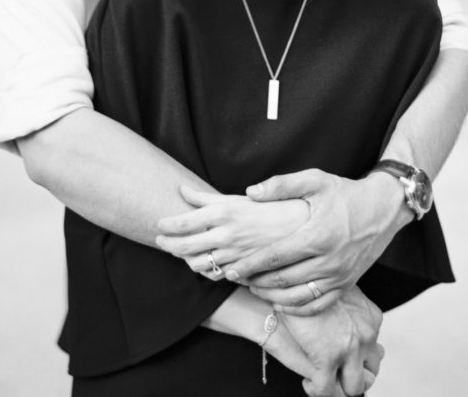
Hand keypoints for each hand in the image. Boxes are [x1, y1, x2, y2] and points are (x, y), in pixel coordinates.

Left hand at [156, 185, 307, 279]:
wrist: (308, 228)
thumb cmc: (276, 205)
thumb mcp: (241, 197)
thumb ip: (209, 196)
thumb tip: (182, 190)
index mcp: (225, 212)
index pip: (183, 222)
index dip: (167, 225)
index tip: (159, 224)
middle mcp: (227, 235)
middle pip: (184, 246)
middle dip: (167, 244)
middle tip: (160, 240)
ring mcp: (235, 255)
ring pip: (198, 265)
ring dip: (185, 259)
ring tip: (181, 252)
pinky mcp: (246, 270)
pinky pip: (217, 277)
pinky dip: (206, 272)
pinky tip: (205, 265)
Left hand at [226, 169, 409, 313]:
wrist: (383, 208)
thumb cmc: (345, 192)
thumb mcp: (314, 180)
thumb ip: (281, 185)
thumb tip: (250, 192)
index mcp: (316, 236)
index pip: (274, 257)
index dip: (250, 265)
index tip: (231, 269)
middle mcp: (328, 261)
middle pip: (283, 281)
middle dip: (256, 282)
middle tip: (235, 279)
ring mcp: (339, 276)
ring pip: (298, 298)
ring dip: (272, 297)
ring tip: (253, 289)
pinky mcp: (347, 284)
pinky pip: (318, 304)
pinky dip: (297, 308)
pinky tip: (280, 302)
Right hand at [282, 286, 383, 396]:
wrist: (290, 279)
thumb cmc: (309, 278)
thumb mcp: (339, 286)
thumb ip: (348, 302)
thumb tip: (344, 313)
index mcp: (372, 316)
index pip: (375, 349)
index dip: (359, 356)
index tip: (344, 354)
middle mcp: (367, 334)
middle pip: (372, 371)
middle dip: (355, 374)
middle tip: (337, 370)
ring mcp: (349, 349)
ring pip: (354, 387)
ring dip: (340, 386)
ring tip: (322, 377)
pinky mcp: (327, 360)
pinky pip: (326, 391)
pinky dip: (317, 390)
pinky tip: (308, 381)